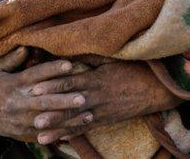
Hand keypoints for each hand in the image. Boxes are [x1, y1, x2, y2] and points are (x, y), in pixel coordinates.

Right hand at [0, 48, 88, 140]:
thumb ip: (9, 59)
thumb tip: (25, 47)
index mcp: (13, 84)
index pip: (35, 75)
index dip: (52, 69)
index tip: (69, 65)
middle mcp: (18, 102)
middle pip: (44, 101)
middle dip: (65, 100)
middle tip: (83, 97)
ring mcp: (20, 119)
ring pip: (48, 119)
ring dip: (68, 117)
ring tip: (88, 113)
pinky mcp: (22, 131)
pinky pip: (44, 132)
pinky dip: (61, 130)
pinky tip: (77, 128)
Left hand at [31, 61, 181, 144]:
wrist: (156, 88)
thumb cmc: (133, 68)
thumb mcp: (111, 58)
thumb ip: (90, 55)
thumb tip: (71, 48)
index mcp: (94, 78)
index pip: (70, 82)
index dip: (52, 85)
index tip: (35, 88)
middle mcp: (95, 96)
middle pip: (69, 104)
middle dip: (50, 112)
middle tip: (32, 118)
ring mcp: (101, 110)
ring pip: (75, 121)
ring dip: (57, 128)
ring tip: (39, 135)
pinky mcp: (106, 120)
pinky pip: (87, 128)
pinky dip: (73, 134)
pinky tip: (59, 140)